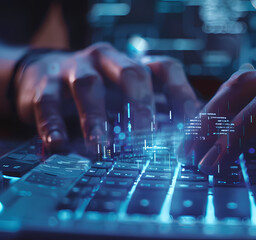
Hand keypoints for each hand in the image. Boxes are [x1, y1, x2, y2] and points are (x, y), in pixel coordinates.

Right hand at [17, 43, 199, 151]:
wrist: (43, 76)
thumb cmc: (99, 94)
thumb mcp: (126, 98)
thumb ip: (152, 115)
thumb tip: (186, 143)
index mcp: (134, 63)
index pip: (167, 70)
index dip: (182, 95)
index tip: (190, 127)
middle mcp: (108, 60)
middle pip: (132, 74)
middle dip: (142, 107)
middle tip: (147, 139)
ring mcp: (74, 68)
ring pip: (88, 86)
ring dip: (97, 119)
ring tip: (101, 148)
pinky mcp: (44, 84)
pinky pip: (47, 103)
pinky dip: (54, 126)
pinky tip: (59, 146)